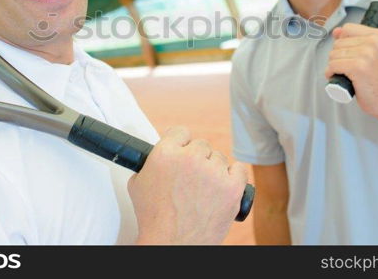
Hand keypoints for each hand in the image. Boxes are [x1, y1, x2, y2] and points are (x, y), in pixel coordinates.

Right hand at [128, 126, 248, 244]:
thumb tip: (158, 154)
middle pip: (202, 145)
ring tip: (203, 190)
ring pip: (219, 158)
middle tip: (191, 178)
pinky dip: (233, 176)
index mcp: (166, 153)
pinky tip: (224, 184)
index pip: (181, 131)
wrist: (172, 244)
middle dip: (197, 159)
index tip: (183, 151)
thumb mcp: (138, 183)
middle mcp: (191, 159)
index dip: (181, 143)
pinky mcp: (232, 188)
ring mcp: (213, 173)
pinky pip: (239, 169)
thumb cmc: (154, 218)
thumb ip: (150, 162)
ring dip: (213, 170)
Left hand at [325, 23, 377, 121]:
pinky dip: (331, 73)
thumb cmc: (375, 78)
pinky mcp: (358, 67)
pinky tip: (339, 77)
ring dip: (334, 66)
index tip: (350, 55)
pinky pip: (333, 65)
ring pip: (333, 54)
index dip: (343, 42)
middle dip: (338, 56)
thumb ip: (353, 39)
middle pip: (338, 43)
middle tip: (349, 68)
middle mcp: (374, 42)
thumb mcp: (369, 53)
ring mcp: (367, 54)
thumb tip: (336, 31)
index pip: (347, 29)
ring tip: (346, 73)